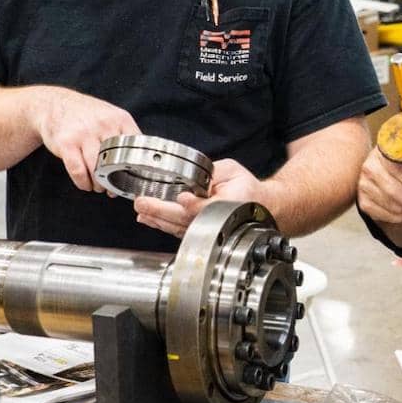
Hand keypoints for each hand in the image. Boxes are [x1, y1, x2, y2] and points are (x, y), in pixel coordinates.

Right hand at [29, 87, 139, 191]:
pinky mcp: (67, 142)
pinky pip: (78, 170)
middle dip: (115, 180)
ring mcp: (84, 133)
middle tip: (112, 186)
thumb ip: (124, 135)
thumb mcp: (110, 117)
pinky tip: (84, 184)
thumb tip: (139, 163)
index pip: (137, 146)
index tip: (134, 179)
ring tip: (97, 186)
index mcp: (120, 119)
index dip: (137, 167)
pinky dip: (82, 182)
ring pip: (97, 168)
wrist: (53, 103)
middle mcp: (104, 124)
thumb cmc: (85, 115)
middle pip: (117, 161)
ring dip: (98, 183)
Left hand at [133, 158, 266, 237]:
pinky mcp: (201, 232)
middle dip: (162, 211)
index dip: (194, 204)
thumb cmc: (245, 186)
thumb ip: (213, 174)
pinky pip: (179, 230)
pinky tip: (149, 218)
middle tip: (143, 203)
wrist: (259, 204)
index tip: (182, 198)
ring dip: (158, 220)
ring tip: (142, 211)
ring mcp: (208, 229)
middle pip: (186, 220)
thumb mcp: (231, 170)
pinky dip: (162, 225)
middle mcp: (217, 220)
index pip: (208, 207)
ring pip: (180, 228)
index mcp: (229, 204)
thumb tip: (193, 182)